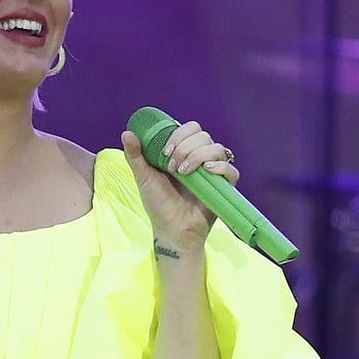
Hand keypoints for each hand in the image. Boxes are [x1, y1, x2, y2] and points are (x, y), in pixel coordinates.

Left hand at [122, 119, 236, 252]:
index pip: (190, 128)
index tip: (166, 151)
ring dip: (198, 156)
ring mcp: (213, 171)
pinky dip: (220, 167)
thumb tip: (127, 133)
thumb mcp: (144, 177)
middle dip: (186, 147)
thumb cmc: (159, 204)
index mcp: (184, 152)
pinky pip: (231, 169)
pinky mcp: (224, 186)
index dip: (179, 135)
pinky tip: (207, 171)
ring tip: (183, 174)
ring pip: (217, 148)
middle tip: (172, 166)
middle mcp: (200, 158)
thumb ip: (135, 155)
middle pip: (203, 135)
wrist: (171, 229)